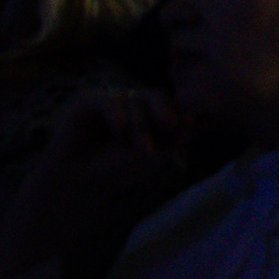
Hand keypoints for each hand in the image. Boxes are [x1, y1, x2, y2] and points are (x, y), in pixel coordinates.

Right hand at [0, 90, 194, 278]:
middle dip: (166, 113)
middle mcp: (129, 105)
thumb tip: (202, 120)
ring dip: (142, 124)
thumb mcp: (152, 154)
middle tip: (172, 127)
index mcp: (146, 115)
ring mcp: (109, 102)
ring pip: (136, 99)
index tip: (199, 122)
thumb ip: (173, 136)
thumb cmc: (115, 170)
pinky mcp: (88, 102)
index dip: (183, 111)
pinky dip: (119, 117)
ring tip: (141, 148)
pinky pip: (112, 101)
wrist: (77, 182)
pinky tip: (119, 133)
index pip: (169, 104)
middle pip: (157, 95)